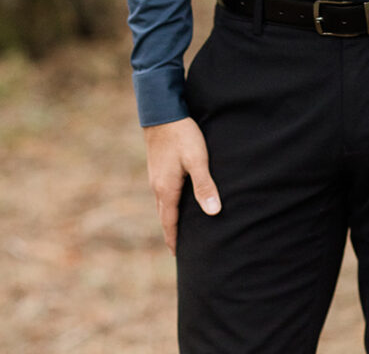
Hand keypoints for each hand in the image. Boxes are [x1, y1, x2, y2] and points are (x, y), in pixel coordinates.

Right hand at [143, 116, 220, 254]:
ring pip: (161, 204)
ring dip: (169, 218)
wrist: (162, 112)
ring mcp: (155, 176)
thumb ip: (205, 185)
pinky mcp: (157, 166)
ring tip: (178, 229)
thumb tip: (213, 212)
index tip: (178, 256)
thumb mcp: (197, 160)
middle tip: (179, 249)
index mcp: (166, 189)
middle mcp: (157, 186)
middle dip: (171, 232)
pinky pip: (162, 192)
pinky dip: (168, 204)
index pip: (170, 222)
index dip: (174, 240)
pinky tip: (176, 200)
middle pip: (164, 216)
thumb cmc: (182, 135)